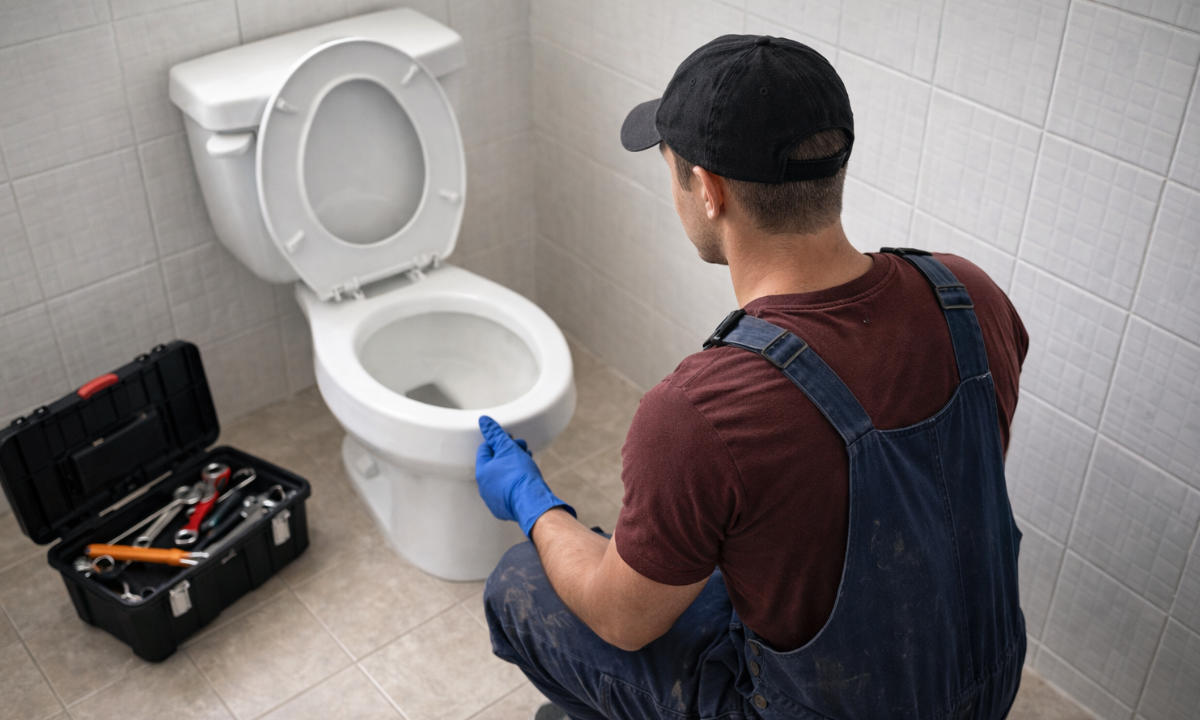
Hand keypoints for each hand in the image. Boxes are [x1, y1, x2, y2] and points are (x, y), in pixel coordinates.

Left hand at [475, 416, 575, 536]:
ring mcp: (493, 500)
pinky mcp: (504, 509)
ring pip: (502, 478)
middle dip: (508, 453)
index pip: (485, 449)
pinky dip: (516, 483)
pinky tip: (526, 479)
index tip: (511, 440)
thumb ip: (494, 434)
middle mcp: (484, 487)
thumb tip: (484, 421)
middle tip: (522, 449)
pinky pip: (508, 491)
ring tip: (527, 462)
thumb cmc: (520, 475)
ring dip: (513, 467)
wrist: (532, 502)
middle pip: (495, 463)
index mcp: (482, 471)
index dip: (499, 441)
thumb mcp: (507, 448)